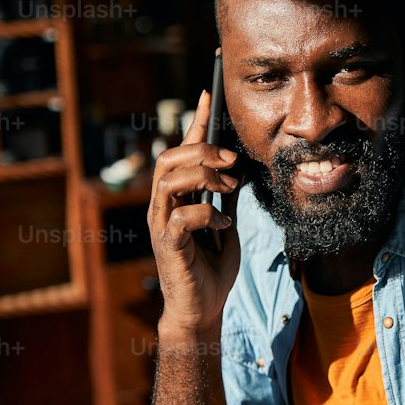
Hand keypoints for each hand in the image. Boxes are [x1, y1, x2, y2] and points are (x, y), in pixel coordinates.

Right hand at [147, 88, 242, 335]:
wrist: (203, 309)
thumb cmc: (212, 268)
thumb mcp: (226, 223)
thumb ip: (227, 198)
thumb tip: (242, 170)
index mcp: (178, 196)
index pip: (183, 149)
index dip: (196, 121)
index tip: (210, 94)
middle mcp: (164, 205)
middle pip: (169, 158)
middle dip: (202, 151)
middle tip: (233, 161)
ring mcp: (162, 224)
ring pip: (168, 180)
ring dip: (203, 177)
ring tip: (229, 188)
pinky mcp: (167, 245)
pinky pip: (180, 217)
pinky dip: (207, 215)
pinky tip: (223, 227)